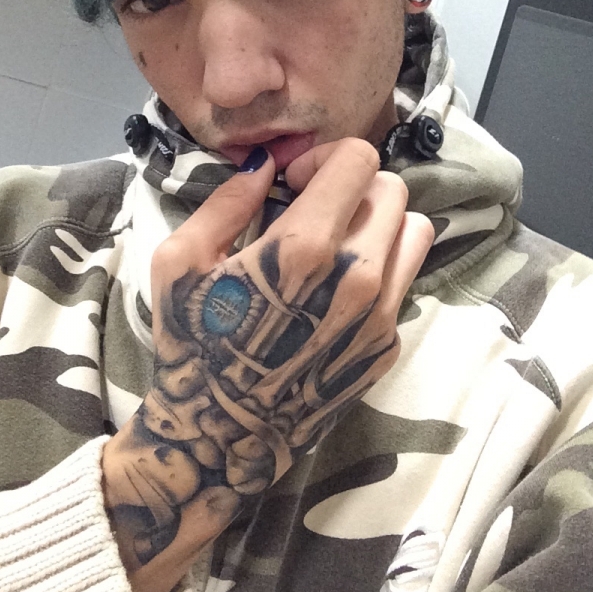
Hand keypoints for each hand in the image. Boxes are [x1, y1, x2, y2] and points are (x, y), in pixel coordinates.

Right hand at [104, 138, 433, 591]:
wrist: (222, 434)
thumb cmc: (193, 342)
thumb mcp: (179, 261)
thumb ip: (227, 201)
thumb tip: (266, 164)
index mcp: (305, 246)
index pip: (359, 160)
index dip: (325, 157)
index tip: (295, 182)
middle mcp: (359, 275)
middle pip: (392, 189)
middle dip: (352, 185)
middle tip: (315, 209)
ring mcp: (382, 313)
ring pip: (414, 229)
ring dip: (378, 222)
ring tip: (337, 242)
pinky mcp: (389, 343)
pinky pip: (406, 277)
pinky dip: (381, 265)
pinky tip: (338, 288)